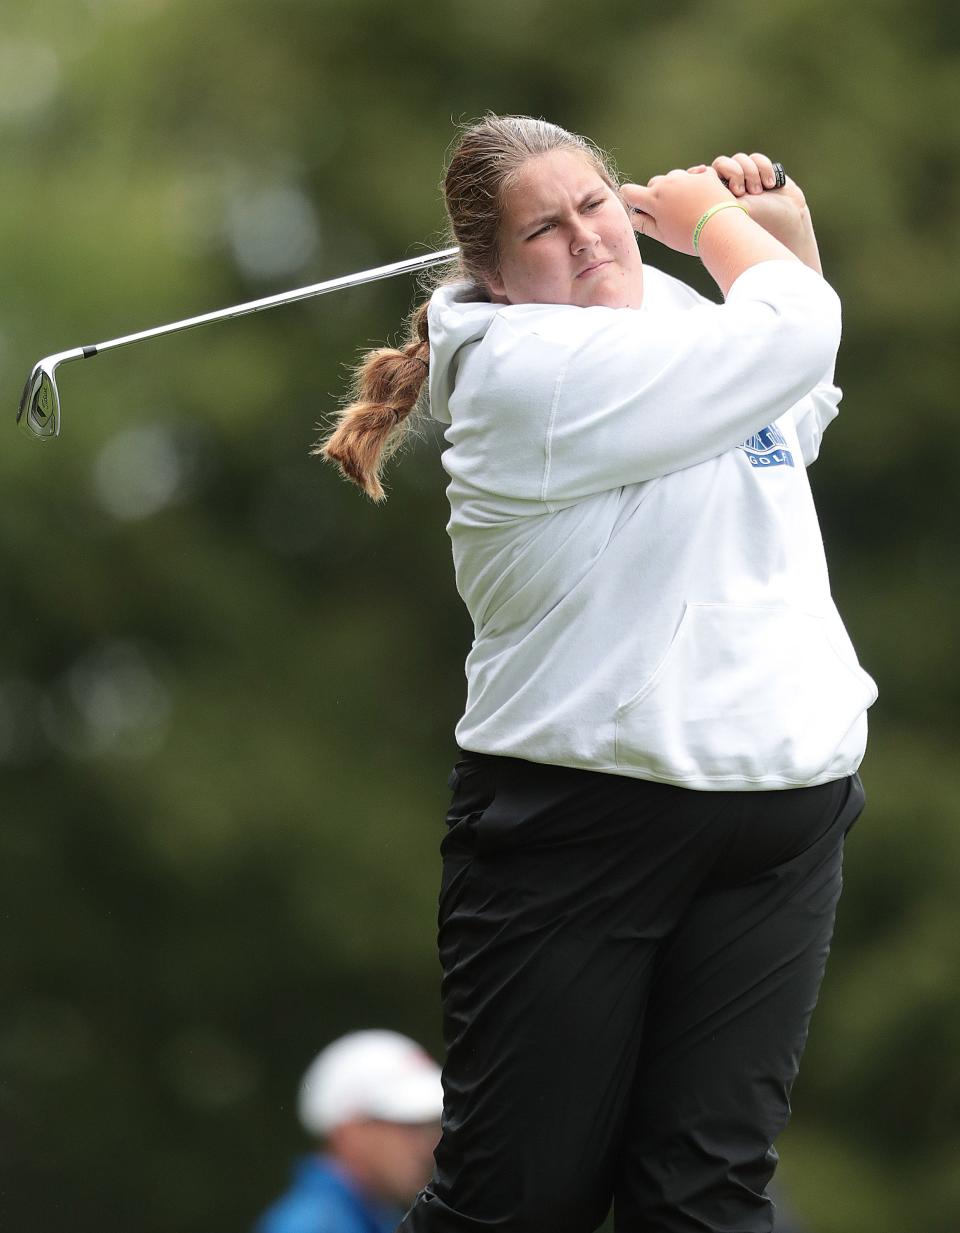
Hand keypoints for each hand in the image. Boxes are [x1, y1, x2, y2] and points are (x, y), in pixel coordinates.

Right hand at [621, 168, 734, 255]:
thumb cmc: (690, 237)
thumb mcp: (663, 236)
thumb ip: (644, 224)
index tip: (639, 209)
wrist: (721, 230)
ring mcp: (688, 177)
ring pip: (675, 178)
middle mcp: (668, 183)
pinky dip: (697, 184)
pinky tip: (702, 198)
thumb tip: (633, 217)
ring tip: (689, 207)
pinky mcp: (706, 174)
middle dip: (658, 195)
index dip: (630, 200)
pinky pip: (696, 174)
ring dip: (677, 188)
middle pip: (654, 184)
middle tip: (670, 214)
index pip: (629, 191)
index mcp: (654, 199)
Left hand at [706, 152, 819, 270]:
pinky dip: (764, 169)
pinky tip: (770, 186)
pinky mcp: (761, 173)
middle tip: (741, 192)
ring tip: (758, 192)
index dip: (707, 173)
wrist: (789, 222)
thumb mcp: (732, 211)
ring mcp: (745, 180)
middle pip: (721, 163)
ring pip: (740, 159)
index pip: (704, 176)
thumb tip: (694, 172)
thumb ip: (716, 194)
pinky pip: (756, 158)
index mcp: (715, 200)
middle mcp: (727, 189)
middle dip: (734, 173)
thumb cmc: (757, 223)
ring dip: (751, 173)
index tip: (714, 181)